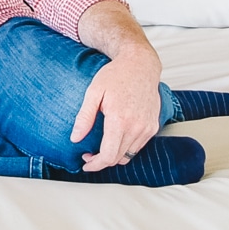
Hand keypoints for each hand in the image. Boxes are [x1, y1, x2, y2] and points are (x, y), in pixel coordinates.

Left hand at [71, 50, 162, 171]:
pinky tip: (115, 138)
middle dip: (102, 161)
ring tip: (101, 146)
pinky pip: (138, 146)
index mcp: (120, 120)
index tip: (85, 163)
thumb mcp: (93, 92)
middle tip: (88, 154)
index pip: (108, 155)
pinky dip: (126, 147)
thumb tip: (75, 138)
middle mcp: (137, 127)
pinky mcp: (153, 126)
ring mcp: (147, 128)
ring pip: (129, 154)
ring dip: (114, 155)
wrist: (140, 65)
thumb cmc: (115, 75)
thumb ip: (84, 118)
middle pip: (118, 158)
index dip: (95, 164)